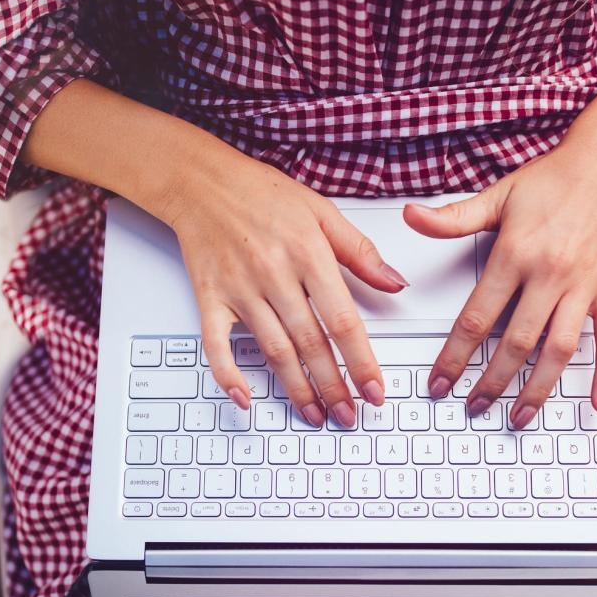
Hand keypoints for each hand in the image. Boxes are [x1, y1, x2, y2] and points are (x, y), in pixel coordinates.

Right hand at [164, 153, 408, 426]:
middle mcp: (274, 274)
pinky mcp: (210, 298)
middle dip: (333, 387)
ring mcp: (240, 289)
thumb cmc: (262, 194)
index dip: (361, 362)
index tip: (374, 390)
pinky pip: (217, 344)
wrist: (201, 181)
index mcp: (308, 253)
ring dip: (296, 389)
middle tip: (349, 415)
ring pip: (273, 350)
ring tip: (314, 415)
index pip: (342, 321)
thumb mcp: (322, 212)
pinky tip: (245, 399)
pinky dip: (228, 374)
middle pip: (310, 344)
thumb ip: (360, 252)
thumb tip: (395, 283)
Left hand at [405, 145, 596, 427]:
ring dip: (538, 390)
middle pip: (515, 344)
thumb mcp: (498, 195)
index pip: (477, 318)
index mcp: (516, 254)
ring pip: (558, 351)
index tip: (439, 382)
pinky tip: (596, 402)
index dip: (454, 356)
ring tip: (518, 415)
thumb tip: (412, 217)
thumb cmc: (555, 177)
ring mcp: (583, 286)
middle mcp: (550, 274)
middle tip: (473, 407)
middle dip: (491, 383)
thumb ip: (453, 217)